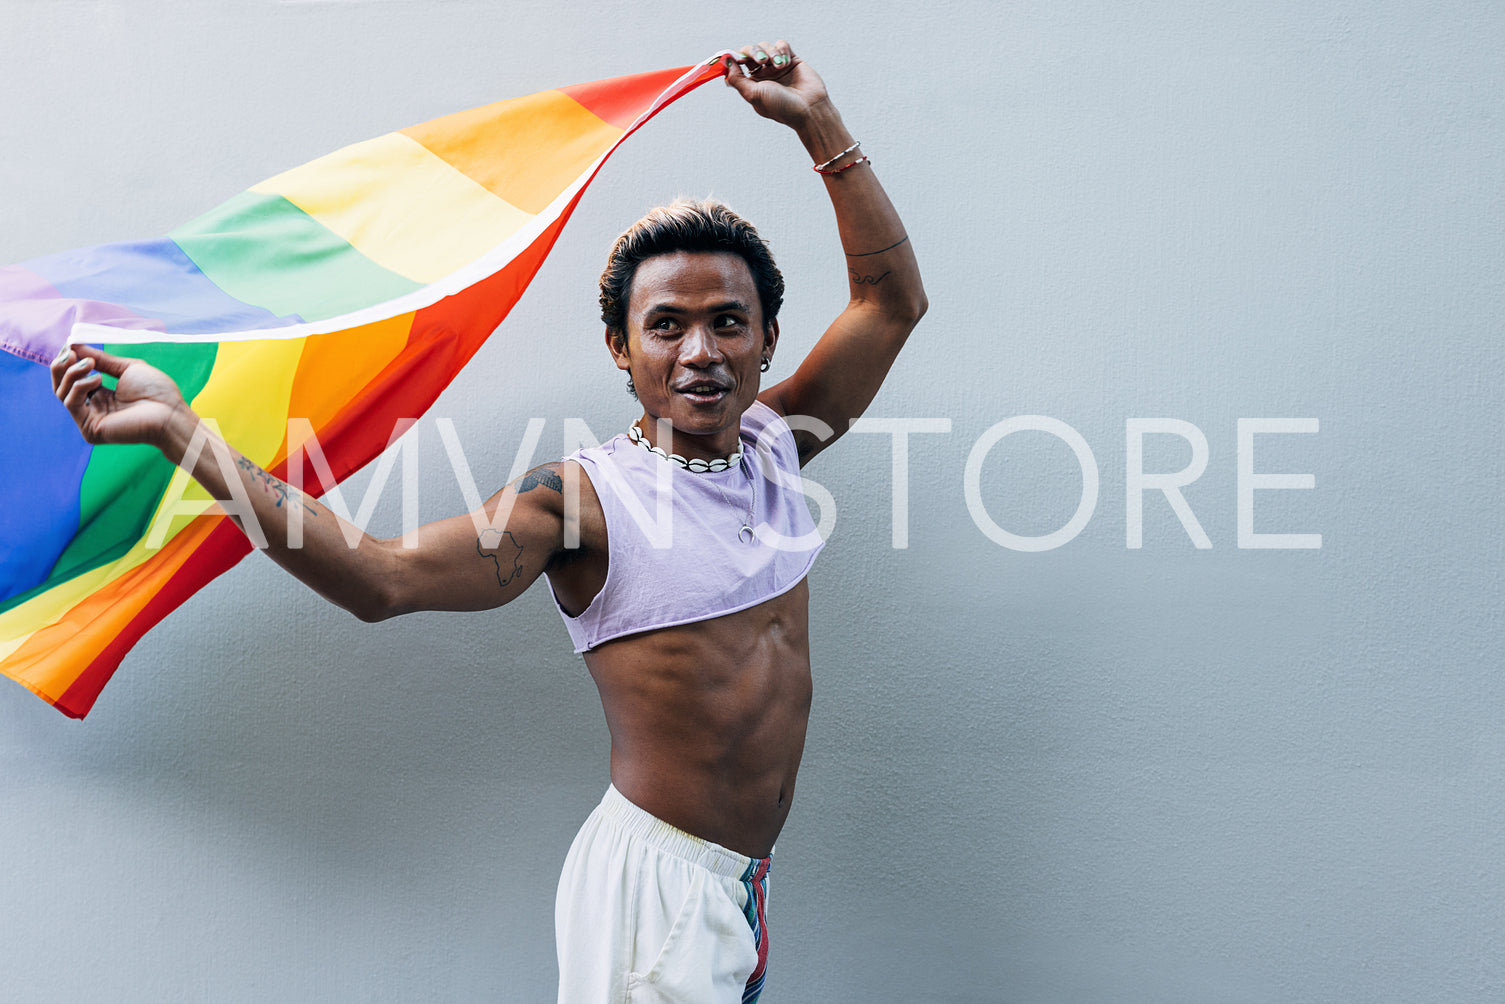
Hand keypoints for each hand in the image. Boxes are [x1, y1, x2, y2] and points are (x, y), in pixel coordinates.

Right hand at [50, 345, 188, 449]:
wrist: (170, 413)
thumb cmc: (157, 392)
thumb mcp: (126, 368)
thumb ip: (100, 359)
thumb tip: (73, 345)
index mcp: (101, 395)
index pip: (71, 378)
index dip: (67, 361)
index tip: (69, 346)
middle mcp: (93, 407)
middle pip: (60, 385)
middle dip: (61, 365)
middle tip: (71, 352)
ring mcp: (90, 420)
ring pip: (62, 392)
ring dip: (72, 373)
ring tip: (90, 364)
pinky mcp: (90, 430)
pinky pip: (71, 403)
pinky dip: (80, 387)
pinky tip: (97, 380)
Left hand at [723, 40, 829, 128]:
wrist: (809, 109)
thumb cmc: (781, 106)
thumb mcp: (753, 94)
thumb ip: (736, 79)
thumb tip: (726, 62)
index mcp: (752, 83)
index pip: (738, 64)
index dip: (735, 58)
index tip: (738, 58)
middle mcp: (763, 74)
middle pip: (750, 51)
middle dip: (754, 51)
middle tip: (761, 61)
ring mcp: (777, 66)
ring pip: (766, 46)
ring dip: (770, 52)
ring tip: (779, 66)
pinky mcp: (791, 59)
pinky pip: (781, 45)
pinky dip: (781, 49)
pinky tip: (785, 62)